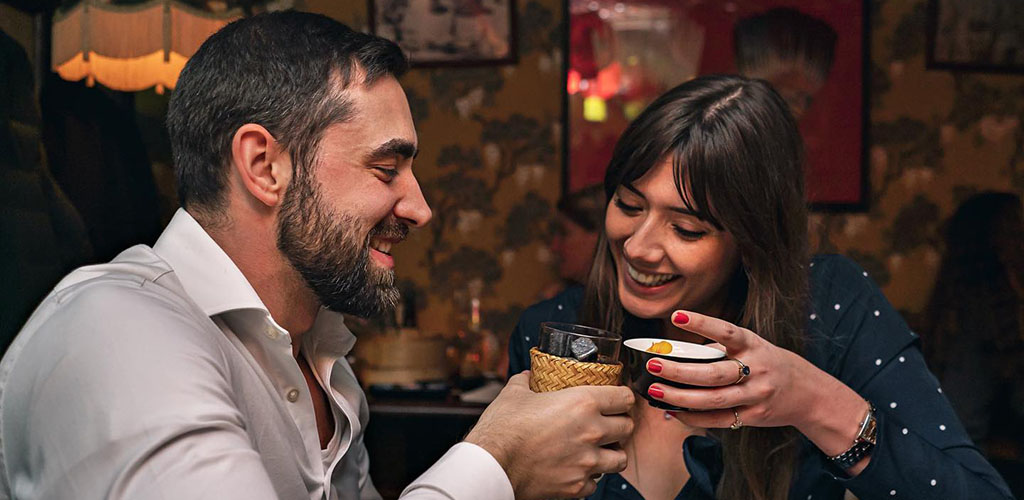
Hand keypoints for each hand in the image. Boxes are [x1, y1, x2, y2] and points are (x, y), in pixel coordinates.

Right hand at [465, 372, 634, 499]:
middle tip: (609, 424)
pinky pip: (597, 482)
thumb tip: (527, 376)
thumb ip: (526, 381)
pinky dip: (591, 476)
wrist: (492, 466)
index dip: (622, 397)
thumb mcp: (514, 394)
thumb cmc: (502, 429)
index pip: (624, 397)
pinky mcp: (577, 486)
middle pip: (628, 427)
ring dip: (612, 452)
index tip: (616, 400)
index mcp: (582, 403)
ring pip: (620, 458)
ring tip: (600, 450)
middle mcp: (591, 432)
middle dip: (620, 424)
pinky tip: (578, 469)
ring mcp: (587, 462)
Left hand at [647, 310, 854, 434]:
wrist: (808, 392)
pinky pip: (720, 419)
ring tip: (655, 389)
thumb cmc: (768, 364)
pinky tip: (673, 412)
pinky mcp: (754, 416)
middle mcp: (756, 369)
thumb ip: (720, 351)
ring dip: (681, 396)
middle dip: (680, 370)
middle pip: (713, 373)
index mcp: (752, 345)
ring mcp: (756, 395)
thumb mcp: (751, 348)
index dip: (701, 323)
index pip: (725, 331)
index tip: (676, 316)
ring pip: (714, 399)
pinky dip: (694, 417)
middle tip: (653, 365)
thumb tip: (676, 355)